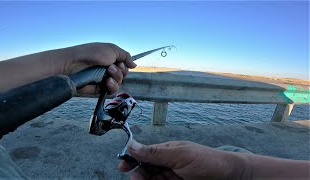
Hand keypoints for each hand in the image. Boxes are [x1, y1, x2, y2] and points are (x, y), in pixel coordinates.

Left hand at [0, 42, 135, 93]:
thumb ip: (125, 56)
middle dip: (121, 71)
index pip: (125, 65)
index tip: (120, 62)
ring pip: (119, 83)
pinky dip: (112, 86)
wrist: (74, 64)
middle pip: (124, 75)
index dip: (125, 65)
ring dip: (117, 78)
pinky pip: (112, 91)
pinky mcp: (99, 89)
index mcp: (110, 59)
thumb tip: (134, 64)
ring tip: (108, 73)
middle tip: (111, 67)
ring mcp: (103, 79)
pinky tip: (107, 82)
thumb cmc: (91, 53)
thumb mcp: (112, 49)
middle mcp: (107, 69)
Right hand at [118, 140, 249, 179]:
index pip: (144, 154)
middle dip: (138, 175)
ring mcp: (171, 177)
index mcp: (167, 152)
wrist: (229, 177)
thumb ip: (156, 152)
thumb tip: (132, 145)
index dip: (132, 159)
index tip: (123, 167)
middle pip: (145, 170)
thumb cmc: (207, 161)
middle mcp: (167, 164)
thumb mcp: (180, 155)